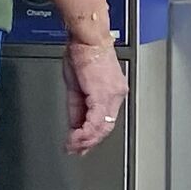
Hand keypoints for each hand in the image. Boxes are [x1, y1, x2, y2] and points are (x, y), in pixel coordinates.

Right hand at [63, 39, 127, 155]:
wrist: (86, 38)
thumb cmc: (83, 53)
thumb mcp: (76, 85)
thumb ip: (77, 108)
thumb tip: (75, 125)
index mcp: (113, 91)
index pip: (105, 120)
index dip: (93, 135)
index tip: (81, 145)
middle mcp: (117, 94)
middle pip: (106, 127)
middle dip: (89, 142)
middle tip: (76, 151)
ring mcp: (112, 95)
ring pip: (102, 126)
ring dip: (86, 140)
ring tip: (73, 147)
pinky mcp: (103, 94)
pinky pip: (96, 120)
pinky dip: (85, 132)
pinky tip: (76, 138)